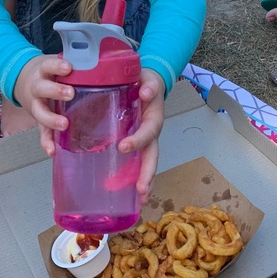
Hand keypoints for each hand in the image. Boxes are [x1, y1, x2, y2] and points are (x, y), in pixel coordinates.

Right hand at [15, 55, 74, 149]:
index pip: (49, 66)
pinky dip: (46, 141)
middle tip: (70, 93)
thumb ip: (75, 67)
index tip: (68, 68)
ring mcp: (36, 104)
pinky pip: (41, 131)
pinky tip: (51, 150)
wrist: (23, 80)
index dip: (57, 67)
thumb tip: (106, 63)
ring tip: (63, 124)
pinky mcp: (38, 119)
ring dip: (51, 119)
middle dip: (56, 91)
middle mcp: (37, 87)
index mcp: (44, 72)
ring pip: (40, 111)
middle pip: (42, 88)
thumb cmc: (49, 74)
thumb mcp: (57, 66)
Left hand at [119, 69, 164, 201]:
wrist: (148, 81)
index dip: (138, 140)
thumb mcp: (147, 77)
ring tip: (141, 200)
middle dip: (148, 173)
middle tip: (141, 191)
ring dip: (146, 181)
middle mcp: (152, 131)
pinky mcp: (138, 143)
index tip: (123, 147)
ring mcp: (147, 140)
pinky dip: (135, 179)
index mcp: (153, 116)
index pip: (148, 130)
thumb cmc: (144, 80)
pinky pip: (138, 163)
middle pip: (152, 155)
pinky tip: (130, 196)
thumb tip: (145, 91)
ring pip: (148, 163)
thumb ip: (148, 83)